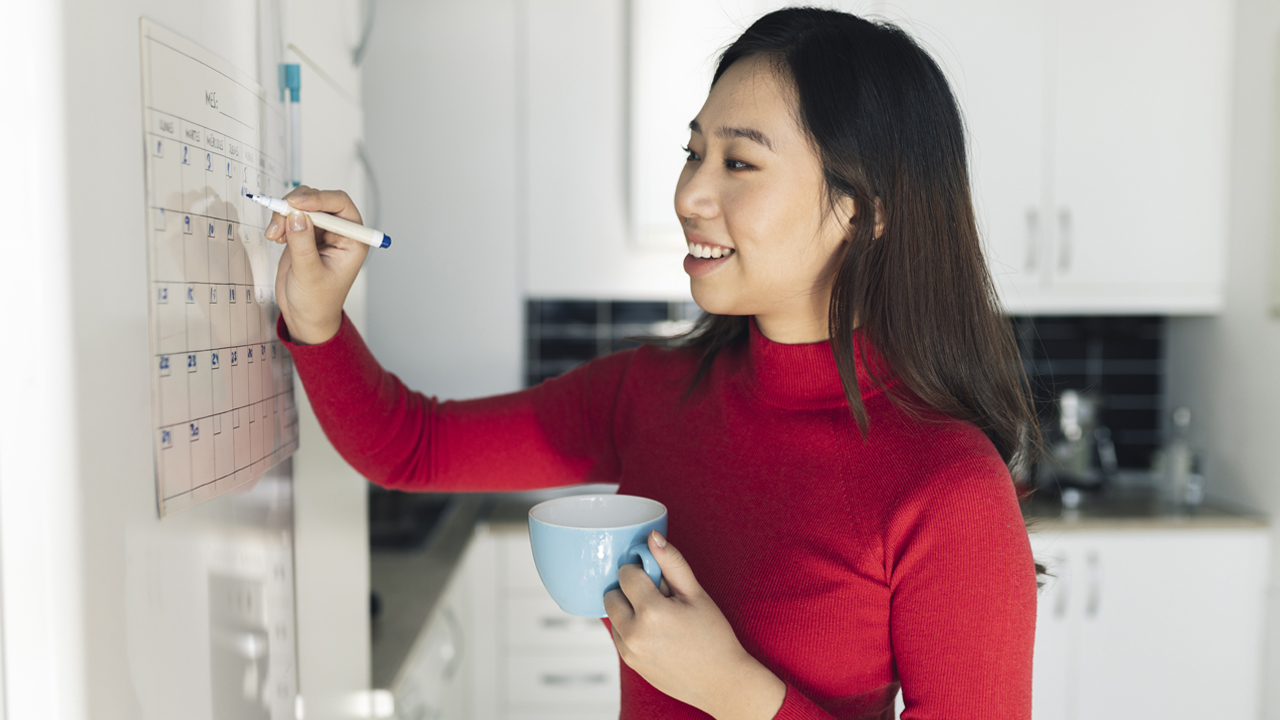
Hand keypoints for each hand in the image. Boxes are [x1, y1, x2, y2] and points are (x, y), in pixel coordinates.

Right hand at [268, 185, 369, 343]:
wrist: (304, 315)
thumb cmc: (317, 302)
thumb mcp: (309, 275)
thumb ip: (303, 244)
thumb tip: (297, 215)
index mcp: (353, 240)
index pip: (341, 205)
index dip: (319, 199)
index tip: (296, 204)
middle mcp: (340, 232)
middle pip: (320, 200)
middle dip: (296, 206)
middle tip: (278, 220)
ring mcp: (321, 232)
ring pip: (302, 205)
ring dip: (284, 214)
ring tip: (274, 235)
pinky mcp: (304, 234)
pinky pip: (291, 215)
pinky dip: (280, 221)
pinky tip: (275, 237)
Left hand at [603, 531, 785, 718]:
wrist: (721, 681)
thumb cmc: (714, 637)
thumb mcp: (696, 594)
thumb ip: (672, 562)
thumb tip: (652, 537)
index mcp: (652, 612)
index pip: (626, 574)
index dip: (641, 570)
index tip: (657, 577)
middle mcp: (634, 633)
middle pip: (612, 594)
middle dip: (629, 589)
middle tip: (657, 596)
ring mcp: (629, 651)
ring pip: (612, 615)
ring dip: (627, 609)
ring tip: (658, 616)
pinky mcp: (629, 663)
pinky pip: (618, 634)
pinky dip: (630, 627)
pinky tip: (655, 632)